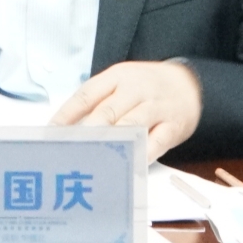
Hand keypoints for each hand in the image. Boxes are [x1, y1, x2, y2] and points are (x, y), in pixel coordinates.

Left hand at [51, 59, 204, 156]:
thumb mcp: (121, 82)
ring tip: (92, 160)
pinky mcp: (174, 125)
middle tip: (69, 150)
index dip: (66, 115)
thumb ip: (98, 100)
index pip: (87, 95)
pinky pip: (156, 142)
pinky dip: (142, 154)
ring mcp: (156, 107)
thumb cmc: (146, 87)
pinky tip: (128, 166)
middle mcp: (136, 89)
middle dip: (86, 132)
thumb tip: (67, 128)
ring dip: (111, 143)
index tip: (51, 133)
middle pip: (107, 111)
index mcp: (118, 76)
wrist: (191, 84)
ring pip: (130, 126)